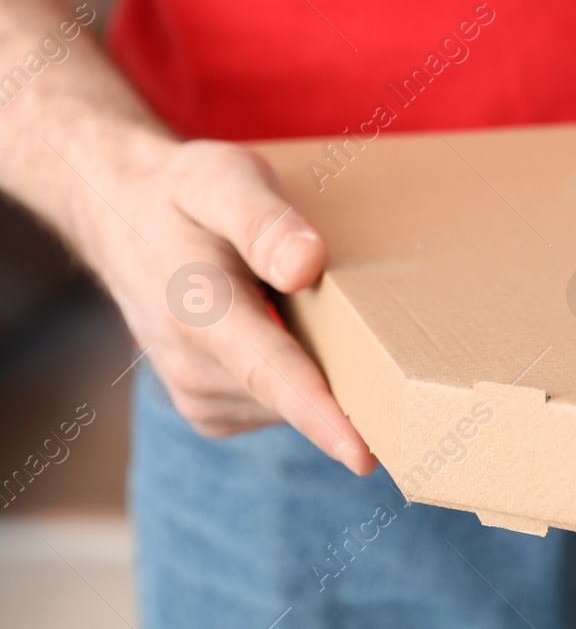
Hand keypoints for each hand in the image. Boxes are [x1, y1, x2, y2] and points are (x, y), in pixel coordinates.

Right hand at [80, 132, 375, 473]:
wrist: (121, 218)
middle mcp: (194, 367)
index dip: (320, 416)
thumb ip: (263, 222)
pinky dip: (302, 377)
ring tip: (320, 313)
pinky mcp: (211, 408)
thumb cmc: (184, 194)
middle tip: (396, 352)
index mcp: (199, 312)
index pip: (269, 373)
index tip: (362, 455)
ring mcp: (199, 395)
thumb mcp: (223, 179)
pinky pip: (279, 405)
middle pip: (296, 397)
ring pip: (293, 405)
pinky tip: (294, 330)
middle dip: (353, 387)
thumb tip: (306, 265)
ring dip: (326, 373)